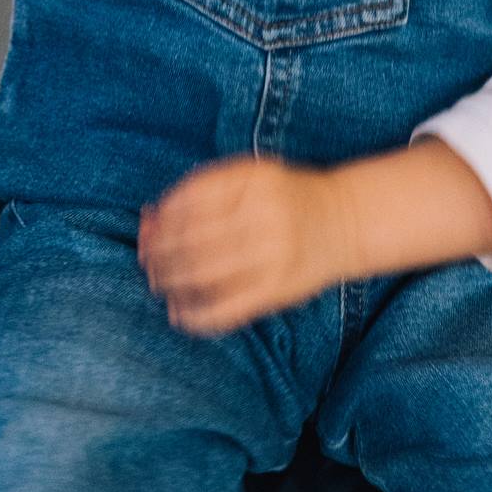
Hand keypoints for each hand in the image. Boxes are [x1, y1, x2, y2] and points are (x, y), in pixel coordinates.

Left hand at [138, 154, 351, 335]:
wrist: (344, 221)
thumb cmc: (285, 196)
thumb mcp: (250, 175)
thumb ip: (203, 189)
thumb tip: (150, 216)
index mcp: (252, 179)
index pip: (189, 200)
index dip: (162, 219)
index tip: (148, 229)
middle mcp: (262, 215)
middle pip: (192, 239)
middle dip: (160, 254)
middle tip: (147, 263)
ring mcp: (272, 255)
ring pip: (204, 274)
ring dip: (172, 283)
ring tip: (159, 285)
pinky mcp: (279, 290)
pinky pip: (228, 308)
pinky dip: (197, 315)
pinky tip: (179, 315)